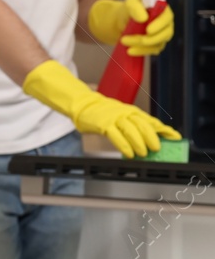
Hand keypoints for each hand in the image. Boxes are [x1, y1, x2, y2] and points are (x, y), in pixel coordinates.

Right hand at [23, 60, 180, 157]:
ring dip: (140, 144)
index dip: (165, 130)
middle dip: (153, 138)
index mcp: (133, 112)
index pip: (152, 121)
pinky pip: (117, 136)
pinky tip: (129, 154)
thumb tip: (149, 139)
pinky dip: (125, 146)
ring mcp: (115, 118)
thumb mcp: (122, 115)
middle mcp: (126, 113)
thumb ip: (134, 125)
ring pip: (132, 131)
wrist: (83, 104)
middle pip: (144, 126)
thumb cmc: (103, 112)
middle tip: (157, 149)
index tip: (175, 138)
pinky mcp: (104, 124)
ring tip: (144, 153)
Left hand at [90, 0, 174, 55]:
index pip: (167, 18)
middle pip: (165, 34)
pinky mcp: (156, 45)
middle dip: (147, 39)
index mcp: (163, 11)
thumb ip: (136, 8)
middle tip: (126, 39)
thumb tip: (144, 19)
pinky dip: (141, 51)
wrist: (122, 22)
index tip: (148, 30)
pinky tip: (129, 51)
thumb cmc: (129, 10)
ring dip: (141, 46)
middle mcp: (166, 24)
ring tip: (123, 42)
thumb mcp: (130, 4)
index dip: (159, 25)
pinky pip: (152, 51)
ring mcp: (162, 36)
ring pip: (158, 44)